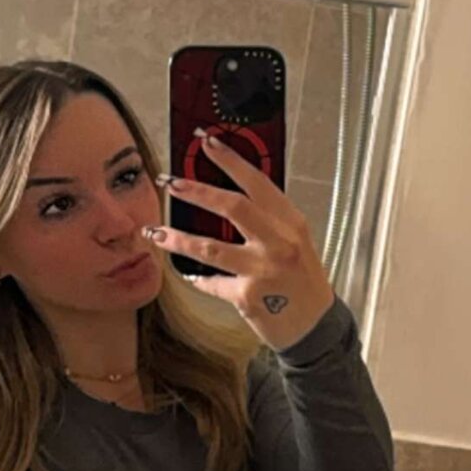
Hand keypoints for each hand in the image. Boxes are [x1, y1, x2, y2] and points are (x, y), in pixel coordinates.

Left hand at [142, 127, 334, 352]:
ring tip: (155, 232)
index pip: (258, 183)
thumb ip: (269, 220)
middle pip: (233, 207)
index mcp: (291, 223)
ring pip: (210, 248)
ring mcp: (263, 270)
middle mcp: (280, 243)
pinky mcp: (247, 297)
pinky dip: (199, 279)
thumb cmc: (302, 282)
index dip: (231, 161)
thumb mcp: (295, 242)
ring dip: (178, 238)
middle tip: (171, 182)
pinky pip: (212, 282)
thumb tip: (226, 196)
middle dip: (197, 191)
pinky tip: (190, 275)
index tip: (208, 143)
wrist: (315, 327)